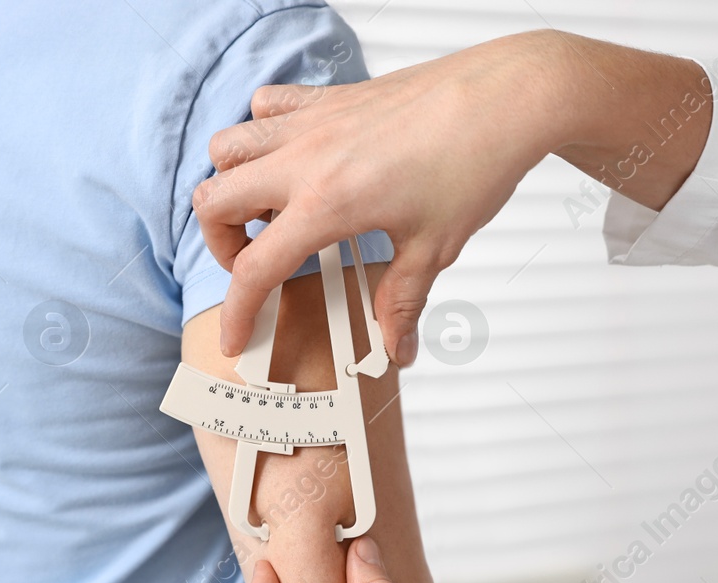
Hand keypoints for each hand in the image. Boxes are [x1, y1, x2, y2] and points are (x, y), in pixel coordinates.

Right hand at [193, 31, 713, 362]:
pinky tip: (293, 160)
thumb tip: (394, 349)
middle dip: (220, 244)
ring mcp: (312, 123)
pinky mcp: (328, 98)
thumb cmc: (474, 161)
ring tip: (268, 212)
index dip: (236, 312)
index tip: (233, 337)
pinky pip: (267, 107)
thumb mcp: (435, 248)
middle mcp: (305, 159)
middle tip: (253, 265)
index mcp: (327, 204)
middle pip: (213, 200)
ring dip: (232, 185)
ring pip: (227, 148)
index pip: (255, 268)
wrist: (504, 98)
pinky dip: (262, 135)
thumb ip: (403, 302)